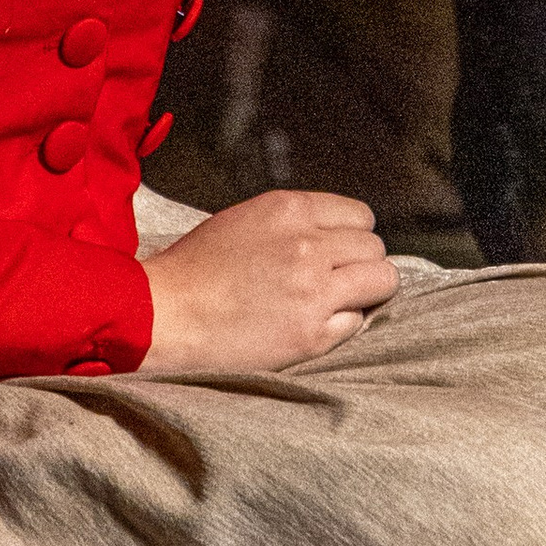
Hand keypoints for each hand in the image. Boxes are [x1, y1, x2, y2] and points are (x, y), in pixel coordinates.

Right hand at [140, 187, 399, 374]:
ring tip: (340, 301)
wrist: (165, 315)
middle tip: (339, 280)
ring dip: (365, 292)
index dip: (353, 236)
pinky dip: (343, 324)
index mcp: (290, 210)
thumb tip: (336, 235)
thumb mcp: (246, 219)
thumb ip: (295, 222)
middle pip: (375, 248)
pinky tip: (316, 325)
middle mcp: (308, 245)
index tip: (342, 251)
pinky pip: (357, 322)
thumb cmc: (196, 268)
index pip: (361, 215)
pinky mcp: (311, 334)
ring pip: (381, 282)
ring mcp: (314, 291)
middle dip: (361, 264)